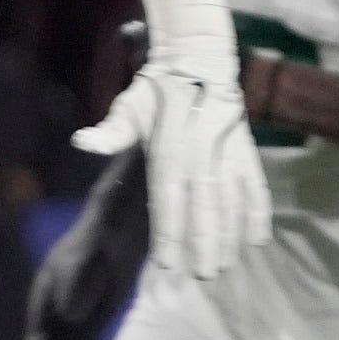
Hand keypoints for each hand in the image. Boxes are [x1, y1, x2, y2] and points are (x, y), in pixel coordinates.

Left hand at [74, 62, 268, 278]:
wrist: (198, 63)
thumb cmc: (153, 94)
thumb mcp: (127, 109)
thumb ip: (109, 133)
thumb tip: (80, 141)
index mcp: (169, 152)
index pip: (168, 200)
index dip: (170, 232)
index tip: (168, 262)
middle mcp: (201, 156)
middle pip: (203, 208)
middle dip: (203, 243)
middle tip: (202, 276)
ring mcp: (227, 154)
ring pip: (231, 201)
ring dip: (229, 234)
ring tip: (224, 264)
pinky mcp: (245, 151)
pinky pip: (255, 186)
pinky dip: (258, 211)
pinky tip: (256, 239)